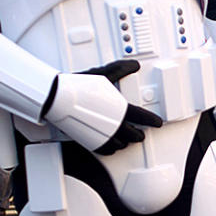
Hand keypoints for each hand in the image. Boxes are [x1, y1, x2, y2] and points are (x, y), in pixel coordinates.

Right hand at [43, 59, 162, 153]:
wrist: (57, 97)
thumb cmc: (79, 85)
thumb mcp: (103, 73)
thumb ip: (121, 69)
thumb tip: (134, 65)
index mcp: (120, 110)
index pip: (142, 117)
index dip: (152, 120)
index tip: (157, 122)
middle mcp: (113, 125)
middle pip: (133, 135)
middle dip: (139, 134)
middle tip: (141, 132)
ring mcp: (102, 135)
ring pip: (121, 144)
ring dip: (126, 142)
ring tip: (127, 139)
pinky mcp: (90, 142)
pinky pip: (106, 150)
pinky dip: (112, 149)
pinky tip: (112, 145)